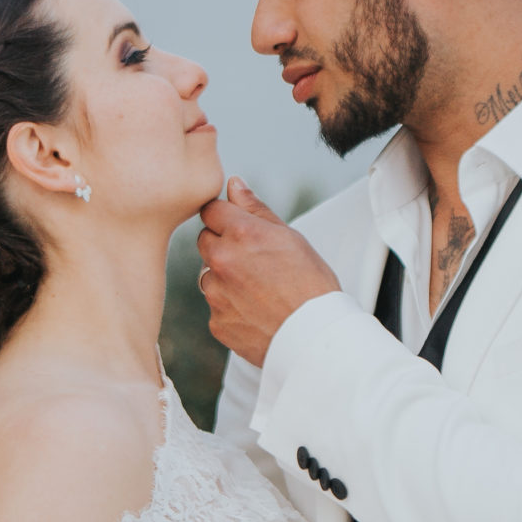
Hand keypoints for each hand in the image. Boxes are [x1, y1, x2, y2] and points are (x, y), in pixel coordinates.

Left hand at [198, 179, 342, 367]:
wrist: (317, 338)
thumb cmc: (312, 285)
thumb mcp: (290, 238)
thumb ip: (255, 209)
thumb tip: (233, 184)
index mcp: (241, 233)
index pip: (210, 210)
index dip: (225, 217)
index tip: (239, 228)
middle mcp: (222, 260)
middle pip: (205, 241)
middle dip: (223, 246)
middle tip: (255, 261)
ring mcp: (216, 294)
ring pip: (208, 275)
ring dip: (225, 278)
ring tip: (259, 290)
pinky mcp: (217, 322)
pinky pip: (216, 307)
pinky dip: (231, 307)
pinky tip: (257, 312)